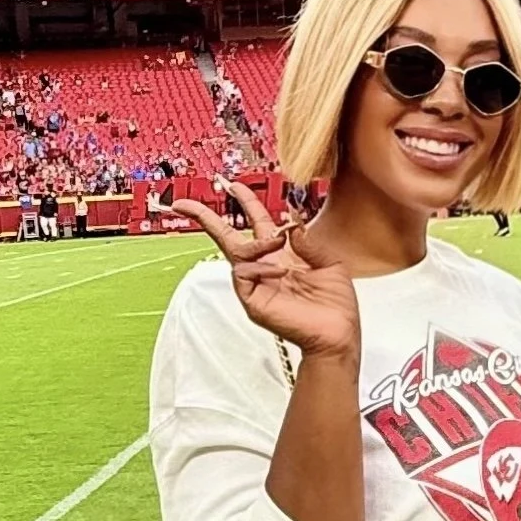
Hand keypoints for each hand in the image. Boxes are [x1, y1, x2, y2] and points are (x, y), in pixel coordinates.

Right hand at [177, 181, 359, 367]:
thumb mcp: (329, 263)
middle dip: (204, 218)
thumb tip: (289, 223)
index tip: (233, 185)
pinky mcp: (252, 301)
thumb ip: (307, 241)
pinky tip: (281, 271)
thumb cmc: (335, 305)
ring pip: (237, 254)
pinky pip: (243, 274)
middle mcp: (263, 268)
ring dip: (257, 243)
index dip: (245, 203)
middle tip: (182, 204)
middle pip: (226, 238)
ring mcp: (255, 286)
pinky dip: (260, 267)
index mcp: (281, 256)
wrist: (338, 335)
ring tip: (278, 243)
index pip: (256, 224)